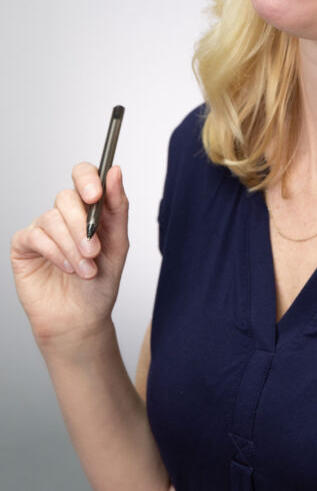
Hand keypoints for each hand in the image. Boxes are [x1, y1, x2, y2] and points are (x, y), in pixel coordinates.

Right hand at [10, 163, 128, 344]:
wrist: (81, 319)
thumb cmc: (100, 284)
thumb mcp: (119, 245)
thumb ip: (118, 207)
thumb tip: (115, 171)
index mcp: (90, 209)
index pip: (84, 175)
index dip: (88, 179)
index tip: (96, 194)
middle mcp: (64, 215)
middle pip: (66, 197)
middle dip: (83, 225)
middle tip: (94, 250)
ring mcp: (43, 228)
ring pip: (52, 218)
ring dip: (72, 246)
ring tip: (85, 270)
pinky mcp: (24, 245)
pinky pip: (36, 236)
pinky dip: (55, 253)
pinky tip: (66, 269)